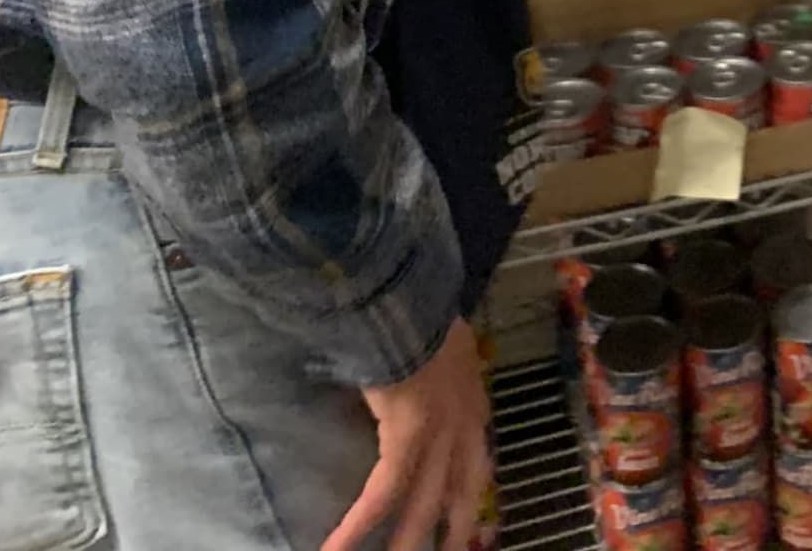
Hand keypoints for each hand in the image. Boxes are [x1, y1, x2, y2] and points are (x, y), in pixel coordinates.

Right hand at [322, 316, 489, 550]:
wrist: (407, 288)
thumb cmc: (412, 306)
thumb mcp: (432, 338)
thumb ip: (425, 364)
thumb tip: (401, 374)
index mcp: (471, 397)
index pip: (477, 458)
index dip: (470, 493)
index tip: (464, 521)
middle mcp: (465, 419)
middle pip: (462, 491)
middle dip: (455, 530)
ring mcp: (440, 430)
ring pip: (422, 503)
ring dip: (404, 540)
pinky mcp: (408, 435)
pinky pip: (383, 491)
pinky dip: (357, 524)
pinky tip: (334, 549)